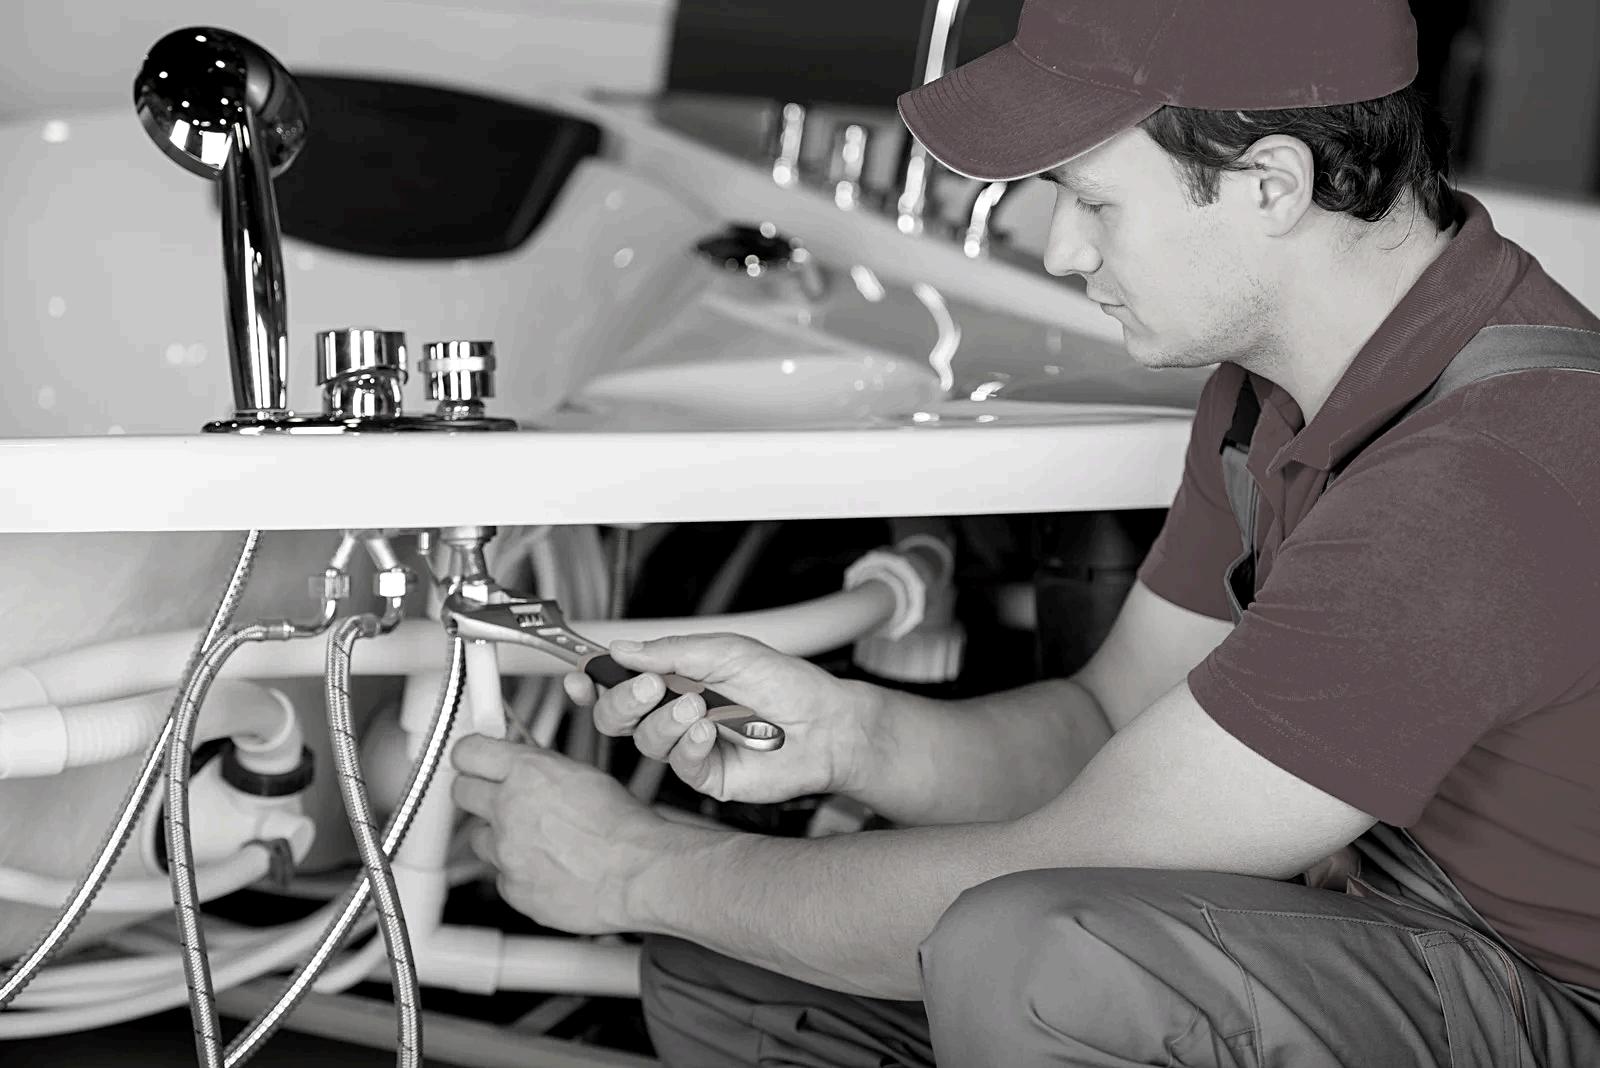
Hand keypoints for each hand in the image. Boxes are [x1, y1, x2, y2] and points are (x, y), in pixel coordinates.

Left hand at [451, 734, 676, 933]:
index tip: (472, 760)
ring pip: (480, 838)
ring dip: (499, 837)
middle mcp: (509, 809)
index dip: (470, 756)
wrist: (639, 873)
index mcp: (528, 772)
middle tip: (496, 797)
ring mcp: (506, 852)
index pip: (468, 752)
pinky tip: (547, 868)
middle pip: (461, 792)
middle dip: (477, 792)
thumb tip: (524, 766)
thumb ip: (542, 770)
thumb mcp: (583, 775)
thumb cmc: (624, 827)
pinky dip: (518, 872)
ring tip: (535, 840)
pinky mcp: (512, 888)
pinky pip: (502, 876)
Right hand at [563, 633, 877, 804]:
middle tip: (649, 687)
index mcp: (674, 679)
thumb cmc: (784, 683)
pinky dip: (688, 745)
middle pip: (615, 717)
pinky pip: (678, 765)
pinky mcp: (706, 776)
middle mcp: (674, 715)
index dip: (591, 680)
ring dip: (665, 721)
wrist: (826, 723)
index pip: (616, 682)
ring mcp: (688, 747)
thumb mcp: (725, 651)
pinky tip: (710, 732)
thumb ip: (671, 651)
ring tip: (698, 706)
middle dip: (622, 701)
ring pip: (644, 742)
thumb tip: (621, 650)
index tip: (579, 674)